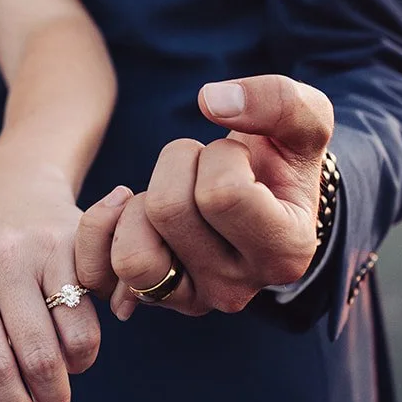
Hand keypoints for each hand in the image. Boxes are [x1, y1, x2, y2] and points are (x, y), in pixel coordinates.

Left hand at [0, 164, 100, 401]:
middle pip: (34, 356)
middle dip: (47, 401)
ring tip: (65, 376)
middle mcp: (1, 262)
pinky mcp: (80, 241)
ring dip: (73, 375)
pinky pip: (96, 311)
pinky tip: (77, 343)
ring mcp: (42, 249)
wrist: (14, 187)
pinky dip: (90, 342)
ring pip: (72, 339)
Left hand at [76, 75, 333, 319]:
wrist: (260, 192)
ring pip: (132, 254)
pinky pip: (98, 272)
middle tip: (203, 169)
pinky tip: (129, 208)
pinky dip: (102, 228)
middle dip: (178, 165)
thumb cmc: (281, 156)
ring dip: (141, 203)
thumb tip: (210, 100)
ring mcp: (191, 301)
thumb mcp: (303, 118)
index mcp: (284, 253)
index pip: (222, 194)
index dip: (221, 155)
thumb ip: (278, 100)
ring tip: (172, 193)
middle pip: (167, 211)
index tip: (240, 158)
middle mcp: (237, 289)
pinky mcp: (149, 299)